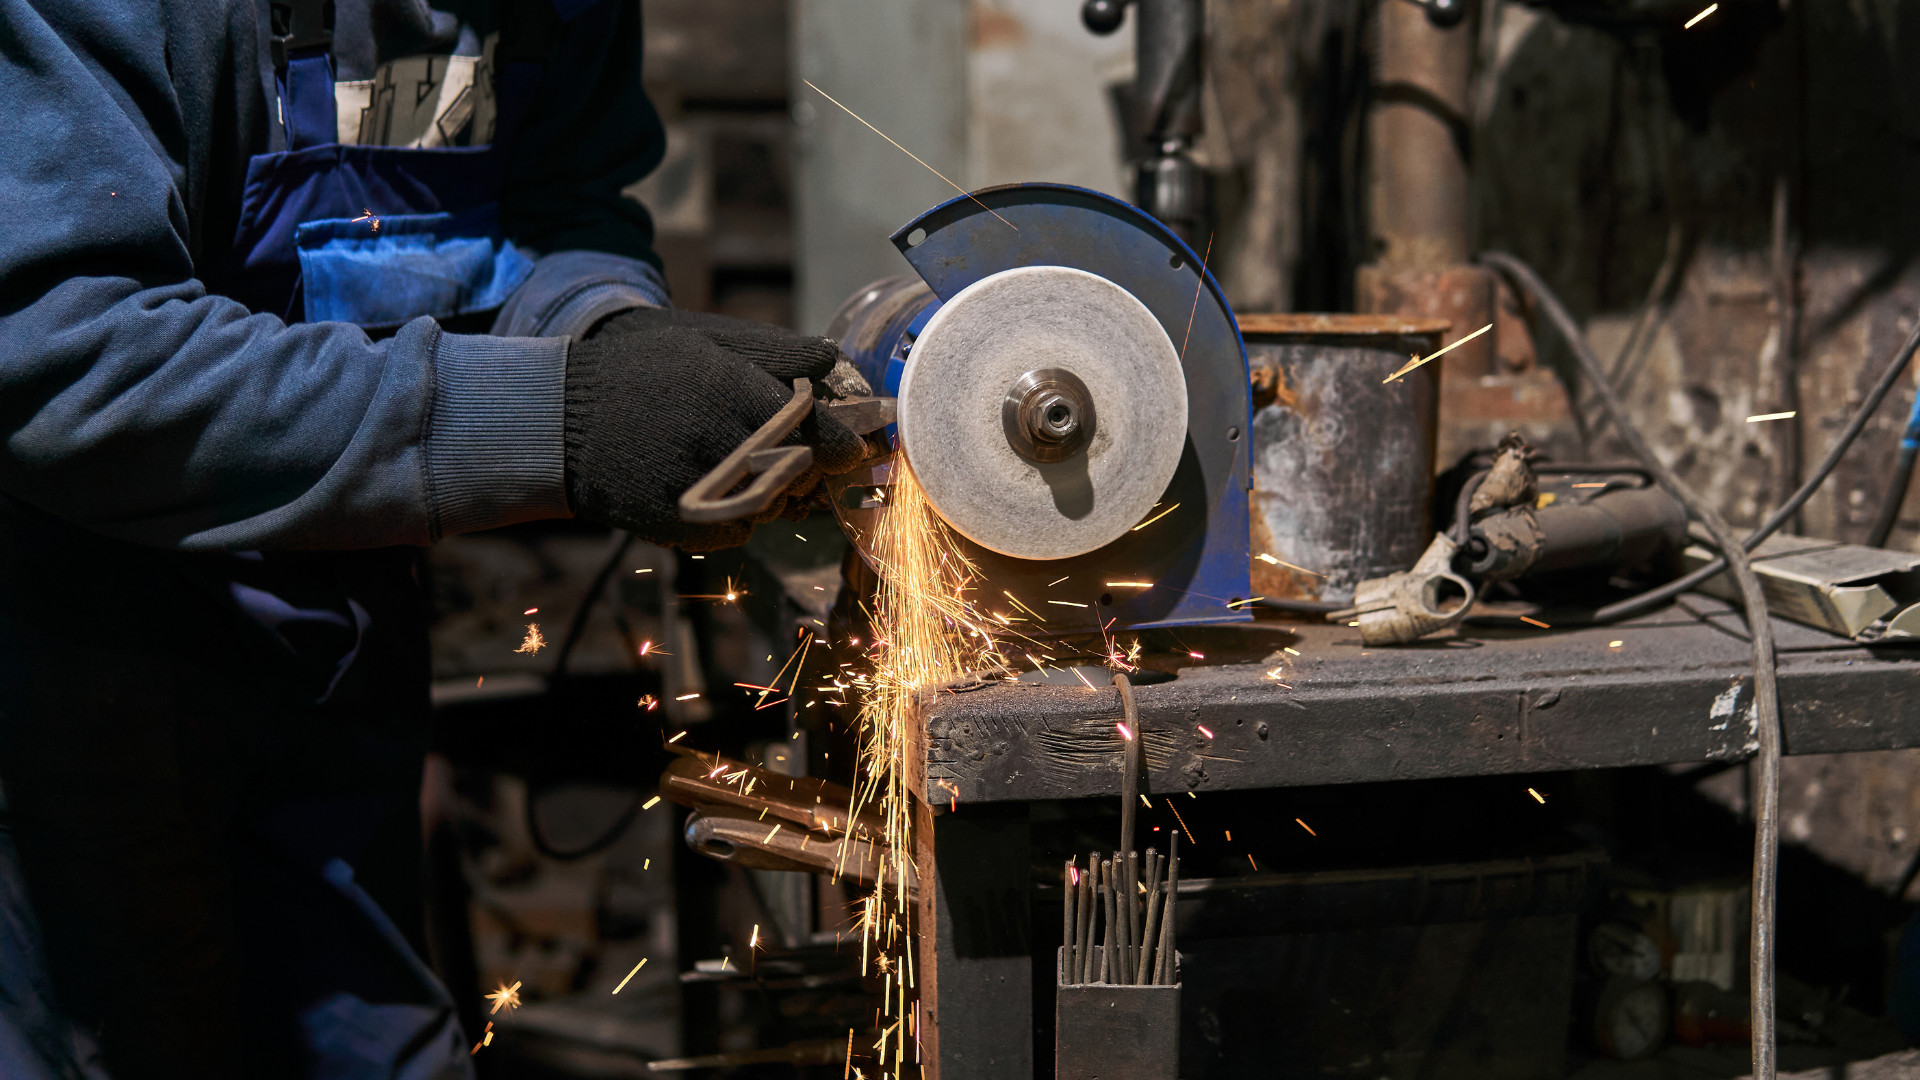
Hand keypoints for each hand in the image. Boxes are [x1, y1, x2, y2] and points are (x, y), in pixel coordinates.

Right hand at [563, 307, 867, 549]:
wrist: (560, 421)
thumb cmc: (639, 371)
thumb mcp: (703, 343)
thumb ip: (772, 352)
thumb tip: (832, 357)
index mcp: (734, 393)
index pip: (819, 433)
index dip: (845, 444)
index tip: (855, 445)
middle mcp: (724, 445)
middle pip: (803, 475)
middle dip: (813, 468)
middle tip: (809, 456)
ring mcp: (704, 491)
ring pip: (774, 506)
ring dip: (776, 492)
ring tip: (753, 466)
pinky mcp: (682, 527)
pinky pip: (738, 534)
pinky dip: (739, 516)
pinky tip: (719, 487)